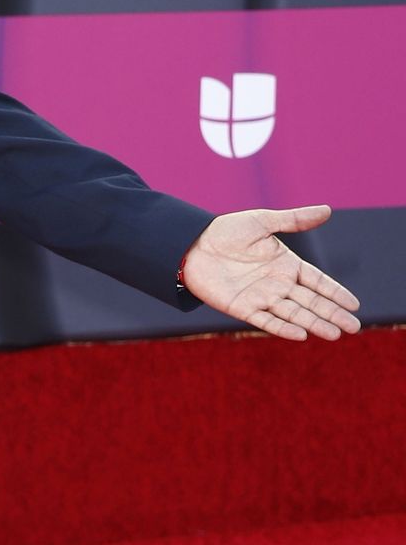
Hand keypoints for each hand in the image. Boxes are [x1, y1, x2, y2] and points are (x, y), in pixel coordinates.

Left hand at [182, 205, 360, 340]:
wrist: (191, 245)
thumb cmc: (226, 231)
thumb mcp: (263, 221)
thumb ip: (294, 219)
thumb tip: (327, 210)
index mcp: (286, 264)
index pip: (318, 282)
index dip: (336, 293)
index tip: (354, 305)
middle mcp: (277, 284)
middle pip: (311, 302)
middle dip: (333, 314)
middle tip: (354, 328)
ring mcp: (261, 297)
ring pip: (294, 313)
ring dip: (314, 324)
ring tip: (334, 334)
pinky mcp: (242, 308)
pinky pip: (266, 320)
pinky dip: (283, 328)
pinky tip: (301, 334)